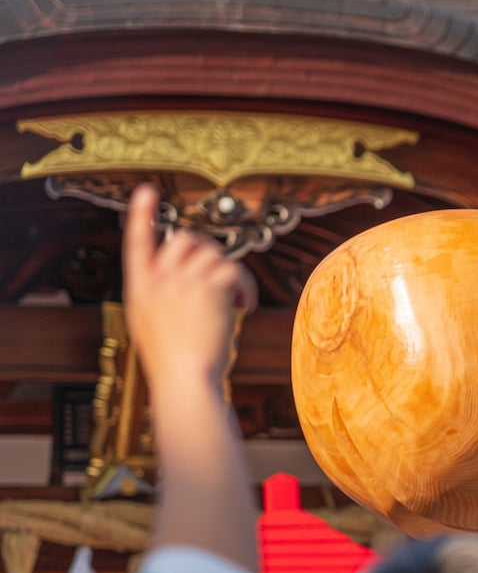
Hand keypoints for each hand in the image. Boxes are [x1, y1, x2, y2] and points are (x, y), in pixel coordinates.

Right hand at [121, 184, 257, 390]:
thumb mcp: (152, 327)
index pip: (137, 243)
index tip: (146, 192)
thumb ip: (162, 299)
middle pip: (185, 240)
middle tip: (221, 275)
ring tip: (236, 299)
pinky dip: (246, 286)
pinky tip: (245, 306)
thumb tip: (185, 283)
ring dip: (231, 273)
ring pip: (214, 253)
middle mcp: (158, 279)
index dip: (141, 215)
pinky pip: (234, 269)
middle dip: (207, 250)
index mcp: (139, 289)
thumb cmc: (173, 363)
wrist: (184, 380)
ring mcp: (183, 280)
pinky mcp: (210, 286)